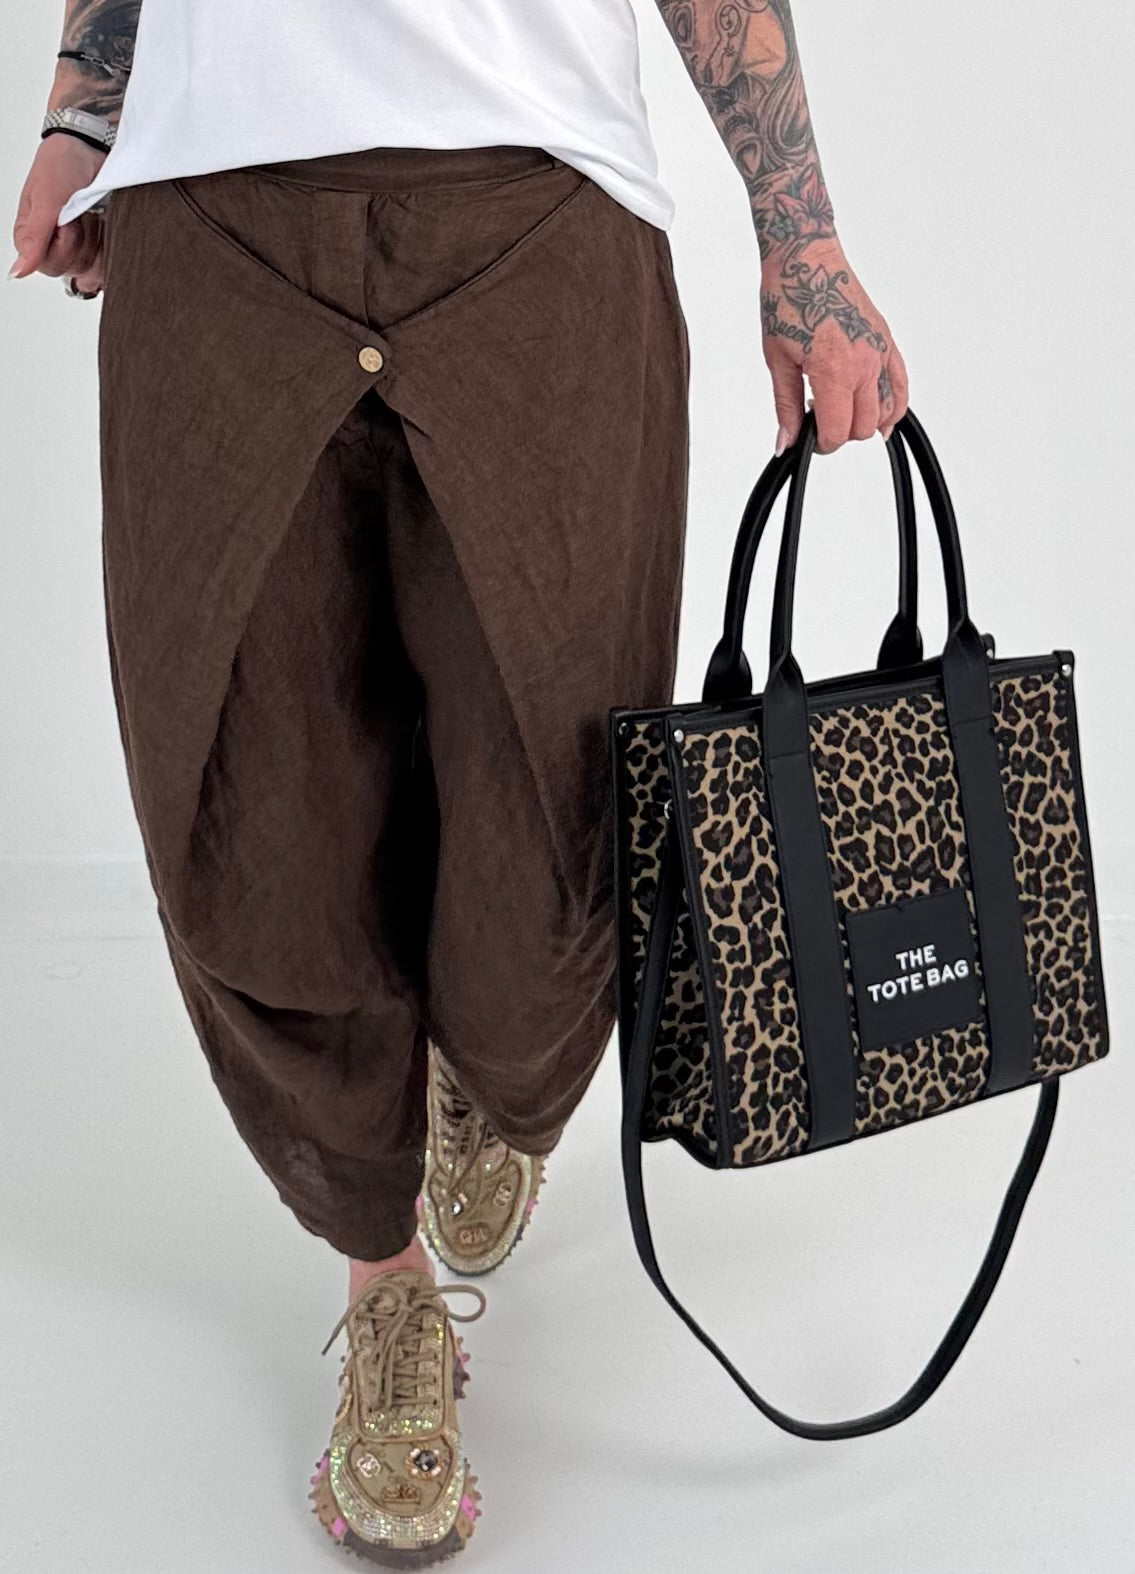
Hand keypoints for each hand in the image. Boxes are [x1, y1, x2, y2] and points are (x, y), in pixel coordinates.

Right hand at [10, 133, 107, 293]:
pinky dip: (110, 245)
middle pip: (71, 268)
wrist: (92, 146)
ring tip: (92, 212)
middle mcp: (53, 244)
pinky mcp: (99, 244)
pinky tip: (105, 223)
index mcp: (32, 236)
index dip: (63, 246)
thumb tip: (18, 271)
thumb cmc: (63, 164)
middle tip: (80, 213)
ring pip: (91, 267)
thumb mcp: (46, 198)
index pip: (49, 266)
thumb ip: (34, 237)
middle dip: (80, 240)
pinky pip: (108, 263)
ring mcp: (79, 245)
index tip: (66, 220)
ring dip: (96, 237)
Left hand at [760, 236, 908, 455]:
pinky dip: (894, 406)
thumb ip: (786, 407)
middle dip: (841, 434)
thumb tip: (787, 442)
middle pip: (863, 427)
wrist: (806, 259)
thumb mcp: (778, 361)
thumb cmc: (790, 299)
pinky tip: (883, 418)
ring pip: (886, 411)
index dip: (820, 444)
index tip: (809, 439)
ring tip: (841, 410)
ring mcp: (879, 352)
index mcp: (834, 370)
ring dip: (865, 421)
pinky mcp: (886, 341)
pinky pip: (900, 385)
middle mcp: (864, 363)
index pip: (837, 431)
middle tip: (819, 422)